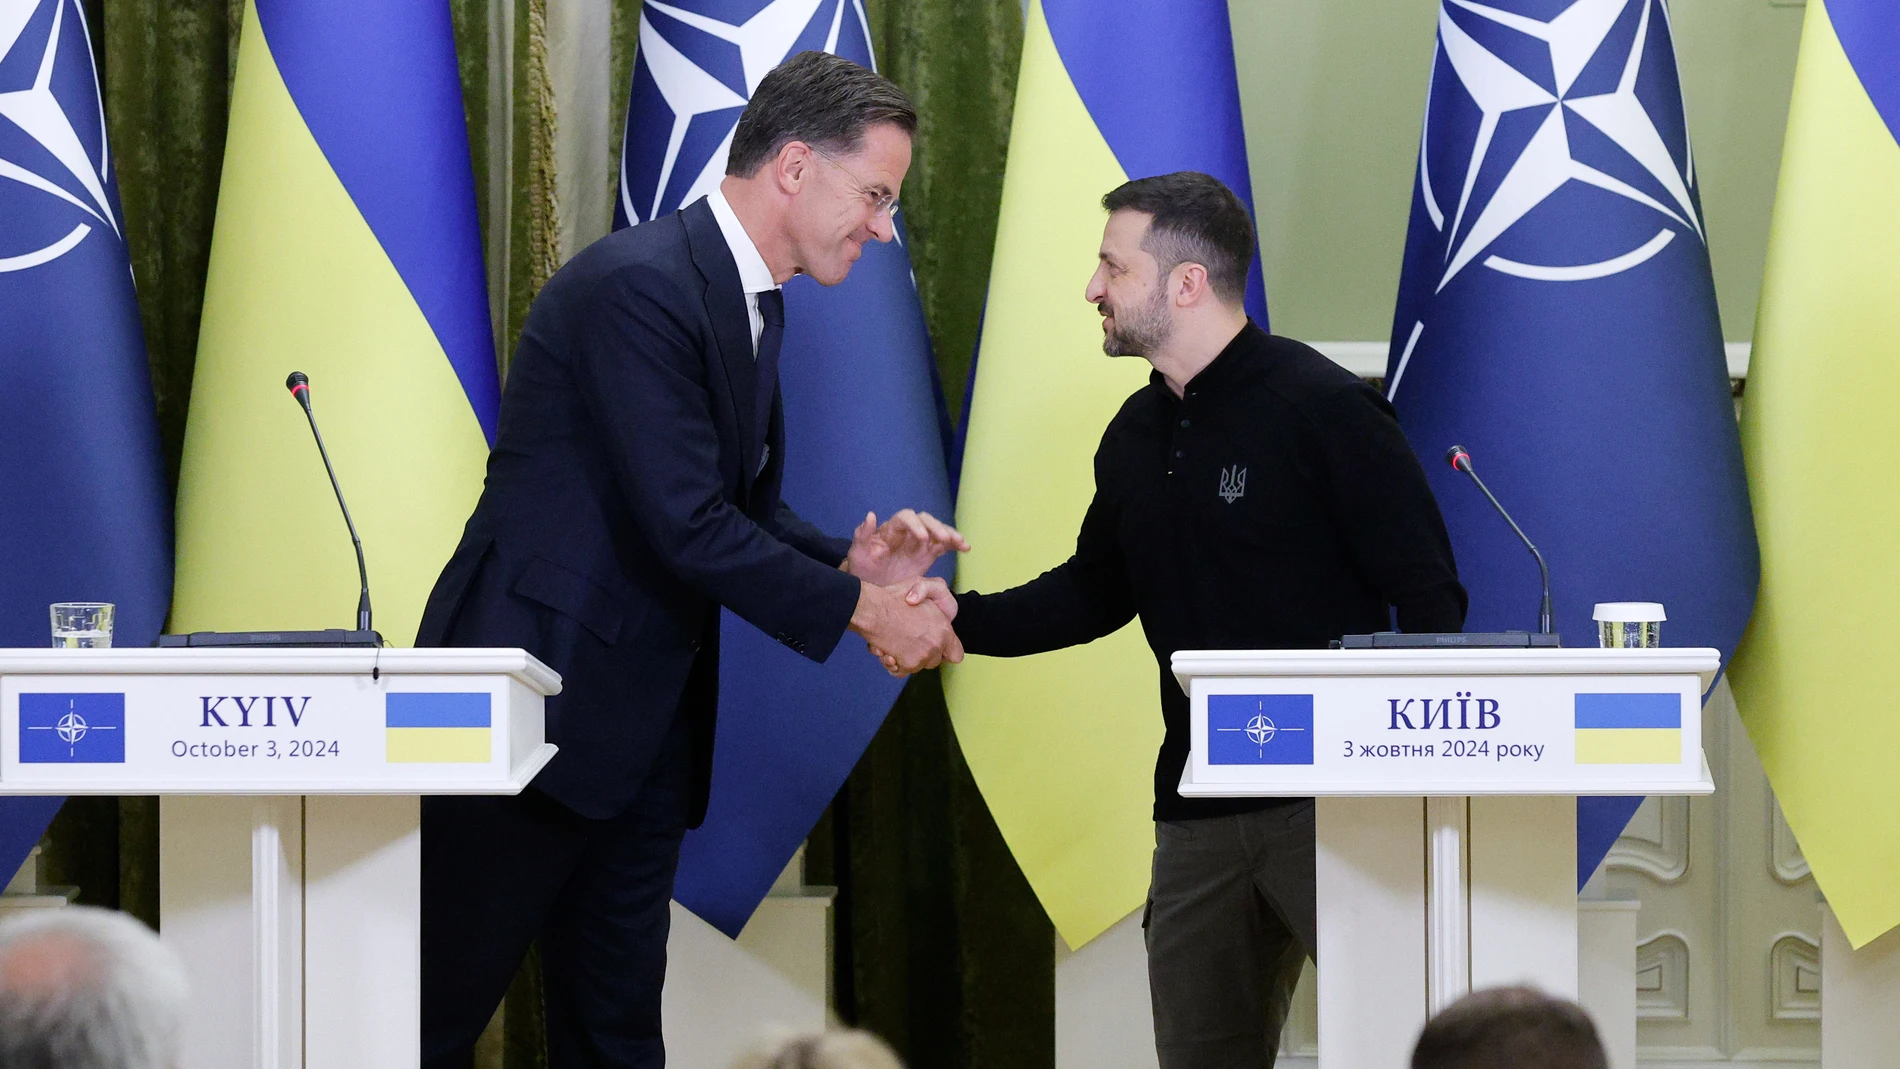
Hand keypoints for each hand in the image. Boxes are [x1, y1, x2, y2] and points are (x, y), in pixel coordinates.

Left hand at [842, 509, 970, 586]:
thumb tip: (871, 514)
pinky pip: (944, 545)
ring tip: (961, 543)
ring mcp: (919, 542)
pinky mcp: (928, 553)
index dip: (915, 524)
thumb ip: (863, 535)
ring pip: (938, 531)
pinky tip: (965, 548)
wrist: (870, 585)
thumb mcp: (858, 553)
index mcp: (891, 530)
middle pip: (925, 520)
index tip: (922, 537)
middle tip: (945, 539)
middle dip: (936, 527)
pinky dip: (955, 544)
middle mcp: (907, 532)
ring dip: (950, 534)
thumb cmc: (862, 568)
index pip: (905, 518)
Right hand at [849, 580, 962, 677]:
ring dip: (906, 657)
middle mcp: (935, 647)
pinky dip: (893, 664)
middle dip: (925, 652)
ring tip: (894, 641)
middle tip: (911, 637)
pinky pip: (901, 672)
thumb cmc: (894, 596)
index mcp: (944, 630)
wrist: (870, 610)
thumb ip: (936, 591)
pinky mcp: (904, 665)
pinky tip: (887, 652)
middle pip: (934, 661)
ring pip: (917, 666)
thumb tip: (930, 608)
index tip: (934, 643)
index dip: (947, 651)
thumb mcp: (923, 584)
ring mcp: (920, 658)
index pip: (956, 655)